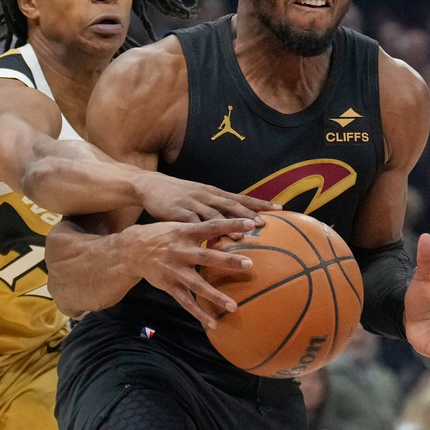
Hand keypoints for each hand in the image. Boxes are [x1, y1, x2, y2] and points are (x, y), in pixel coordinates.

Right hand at [120, 218, 256, 327]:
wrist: (132, 249)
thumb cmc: (162, 235)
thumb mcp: (178, 225)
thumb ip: (200, 227)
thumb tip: (228, 223)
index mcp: (185, 232)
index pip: (212, 226)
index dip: (231, 224)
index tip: (251, 223)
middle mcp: (180, 251)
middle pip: (207, 256)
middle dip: (228, 261)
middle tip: (249, 264)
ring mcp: (174, 270)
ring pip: (198, 285)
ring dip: (216, 296)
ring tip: (234, 307)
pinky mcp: (169, 285)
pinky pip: (185, 301)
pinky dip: (198, 313)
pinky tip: (213, 324)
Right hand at [134, 172, 278, 224]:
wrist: (150, 185)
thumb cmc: (179, 194)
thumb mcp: (201, 195)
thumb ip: (218, 205)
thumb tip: (239, 216)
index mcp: (213, 193)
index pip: (241, 197)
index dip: (260, 203)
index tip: (280, 208)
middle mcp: (205, 197)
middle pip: (229, 206)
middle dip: (246, 215)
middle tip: (262, 225)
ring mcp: (191, 205)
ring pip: (211, 217)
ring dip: (225, 227)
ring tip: (237, 238)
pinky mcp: (176, 214)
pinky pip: (190, 226)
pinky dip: (199, 236)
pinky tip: (206, 245)